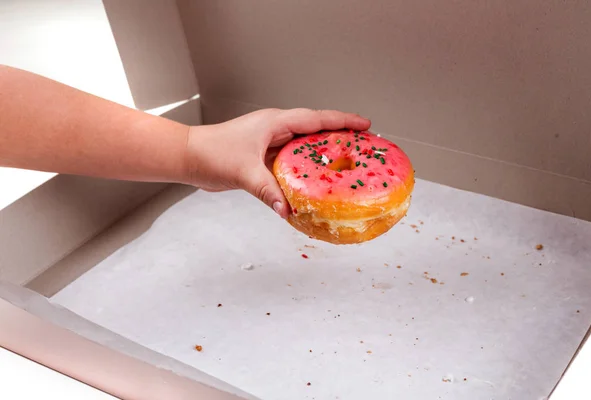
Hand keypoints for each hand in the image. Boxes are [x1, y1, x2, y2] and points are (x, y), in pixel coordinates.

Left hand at [184, 108, 370, 217]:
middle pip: (315, 130)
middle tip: (363, 147)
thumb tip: (287, 210)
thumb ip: (266, 190)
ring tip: (346, 163)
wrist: (189, 157)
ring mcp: (270, 143)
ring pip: (304, 146)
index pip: (316, 119)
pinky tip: (315, 181)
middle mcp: (276, 129)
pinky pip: (292, 161)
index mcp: (275, 122)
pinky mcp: (264, 157)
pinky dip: (305, 168)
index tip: (365, 125)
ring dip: (324, 153)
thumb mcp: (243, 171)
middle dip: (340, 136)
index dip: (342, 121)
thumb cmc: (211, 153)